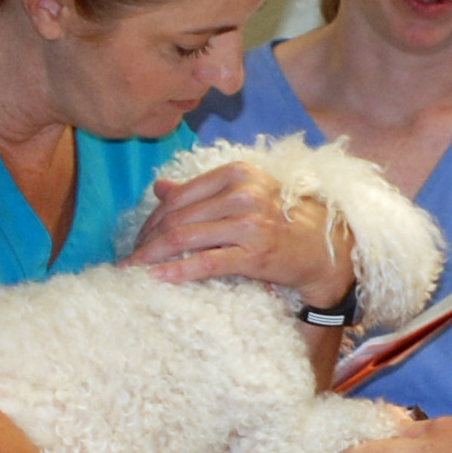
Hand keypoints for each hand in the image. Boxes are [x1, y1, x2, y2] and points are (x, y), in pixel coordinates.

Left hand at [129, 166, 353, 304]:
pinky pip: (206, 262)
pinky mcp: (255, 254)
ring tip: (134, 270)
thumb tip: (159, 187)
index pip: (180, 196)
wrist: (322, 248)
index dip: (152, 219)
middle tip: (129, 259)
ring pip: (185, 238)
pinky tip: (156, 278)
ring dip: (152, 256)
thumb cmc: (279, 220)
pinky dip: (177, 271)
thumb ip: (200, 191)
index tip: (138, 238)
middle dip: (147, 241)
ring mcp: (250, 223)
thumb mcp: (243, 195)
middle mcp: (243, 193)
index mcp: (238, 174)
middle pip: (178, 218)